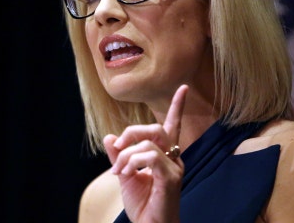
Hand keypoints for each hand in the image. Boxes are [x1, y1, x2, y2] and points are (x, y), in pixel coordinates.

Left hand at [103, 84, 187, 222]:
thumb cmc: (142, 204)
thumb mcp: (125, 175)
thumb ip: (119, 155)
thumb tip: (110, 136)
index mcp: (166, 156)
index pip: (172, 126)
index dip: (178, 106)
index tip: (183, 88)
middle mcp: (174, 159)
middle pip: (156, 129)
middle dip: (132, 133)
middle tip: (117, 148)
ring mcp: (175, 168)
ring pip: (149, 143)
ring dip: (126, 155)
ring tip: (119, 172)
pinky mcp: (171, 179)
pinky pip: (150, 158)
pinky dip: (133, 163)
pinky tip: (127, 175)